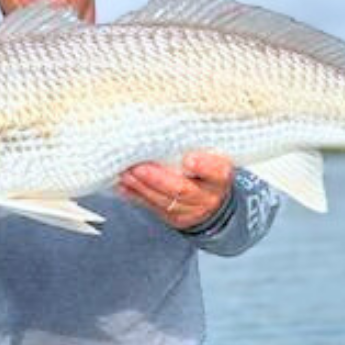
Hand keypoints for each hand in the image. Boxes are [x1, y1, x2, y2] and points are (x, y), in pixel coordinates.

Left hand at [119, 152, 234, 230]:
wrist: (212, 199)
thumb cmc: (207, 170)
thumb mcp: (212, 156)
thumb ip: (195, 146)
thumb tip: (167, 126)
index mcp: (220, 176)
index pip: (217, 172)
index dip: (204, 166)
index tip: (189, 159)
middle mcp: (208, 196)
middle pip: (183, 190)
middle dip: (157, 179)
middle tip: (137, 168)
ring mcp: (191, 210)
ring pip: (164, 201)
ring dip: (141, 187)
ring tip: (125, 174)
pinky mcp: (175, 219)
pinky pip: (154, 208)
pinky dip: (137, 196)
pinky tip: (124, 187)